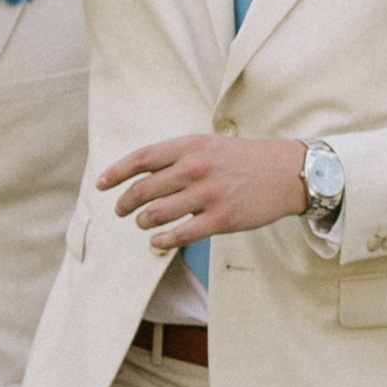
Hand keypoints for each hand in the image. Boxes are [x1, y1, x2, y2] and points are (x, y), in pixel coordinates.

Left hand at [100, 131, 311, 254]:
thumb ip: (176, 157)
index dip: (115, 173)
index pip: (140, 159)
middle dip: (125, 203)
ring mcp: (208, 195)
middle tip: (121, 210)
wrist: (285, 172)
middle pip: (143, 190)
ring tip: (143, 223)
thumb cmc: (243, 159)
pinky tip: (157, 241)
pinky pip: (181, 235)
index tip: (101, 185)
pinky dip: (163, 240)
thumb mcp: (208, 145)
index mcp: (189, 146)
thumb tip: (141, 175)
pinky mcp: (221, 220)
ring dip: (143, 222)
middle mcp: (195, 169)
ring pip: (157, 214)